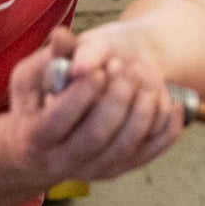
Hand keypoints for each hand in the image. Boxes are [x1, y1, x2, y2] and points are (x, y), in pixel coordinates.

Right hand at [5, 27, 182, 183]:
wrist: (58, 132)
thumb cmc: (47, 93)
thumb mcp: (37, 71)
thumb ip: (53, 54)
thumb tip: (61, 36)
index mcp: (34, 136)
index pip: (56, 121)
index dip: (80, 95)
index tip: (98, 70)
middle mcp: (62, 162)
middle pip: (96, 136)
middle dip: (116, 98)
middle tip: (124, 65)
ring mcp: (95, 169)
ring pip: (126, 145)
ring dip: (143, 106)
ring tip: (144, 73)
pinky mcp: (122, 168)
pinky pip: (151, 150)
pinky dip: (166, 124)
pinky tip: (170, 99)